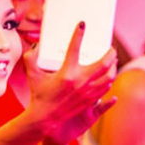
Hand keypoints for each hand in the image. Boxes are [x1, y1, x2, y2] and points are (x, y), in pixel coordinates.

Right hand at [25, 22, 117, 144]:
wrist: (45, 120)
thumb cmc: (39, 97)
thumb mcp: (33, 76)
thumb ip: (32, 59)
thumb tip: (35, 47)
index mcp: (66, 73)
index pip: (74, 48)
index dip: (78, 34)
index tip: (82, 25)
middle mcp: (80, 82)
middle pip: (104, 63)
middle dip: (110, 53)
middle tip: (110, 49)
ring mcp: (87, 93)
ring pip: (109, 77)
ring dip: (113, 67)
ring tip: (113, 62)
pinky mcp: (90, 102)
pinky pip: (105, 89)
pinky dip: (109, 81)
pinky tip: (109, 78)